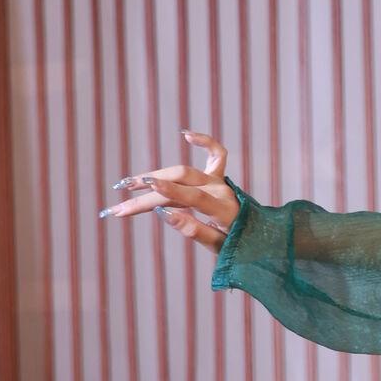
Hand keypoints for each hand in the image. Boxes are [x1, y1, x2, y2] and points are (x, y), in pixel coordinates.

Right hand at [99, 128, 239, 253]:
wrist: (260, 238)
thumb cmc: (239, 245)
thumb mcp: (218, 246)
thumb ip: (194, 231)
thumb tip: (163, 213)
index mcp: (224, 209)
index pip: (194, 196)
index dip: (170, 190)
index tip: (146, 186)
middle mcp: (222, 189)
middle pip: (180, 184)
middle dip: (147, 194)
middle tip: (119, 206)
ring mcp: (220, 180)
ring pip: (183, 172)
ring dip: (154, 177)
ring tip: (126, 184)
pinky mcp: (220, 177)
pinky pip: (216, 154)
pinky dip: (204, 142)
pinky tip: (186, 134)